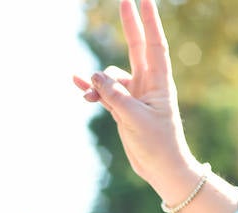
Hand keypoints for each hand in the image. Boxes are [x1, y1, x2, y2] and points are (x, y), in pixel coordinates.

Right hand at [73, 0, 203, 201]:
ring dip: (96, 83)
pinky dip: (91, 88)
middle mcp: (148, 85)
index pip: (155, 45)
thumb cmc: (158, 145)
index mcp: (159, 83)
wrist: (161, 169)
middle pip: (137, 48)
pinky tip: (76, 84)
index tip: (145, 0)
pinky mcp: (124, 108)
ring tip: (87, 97)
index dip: (150, 22)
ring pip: (111, 76)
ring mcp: (135, 95)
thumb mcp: (134, 118)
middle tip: (124, 0)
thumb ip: (114, 95)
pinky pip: (104, 91)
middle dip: (130, 25)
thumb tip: (94, 75)